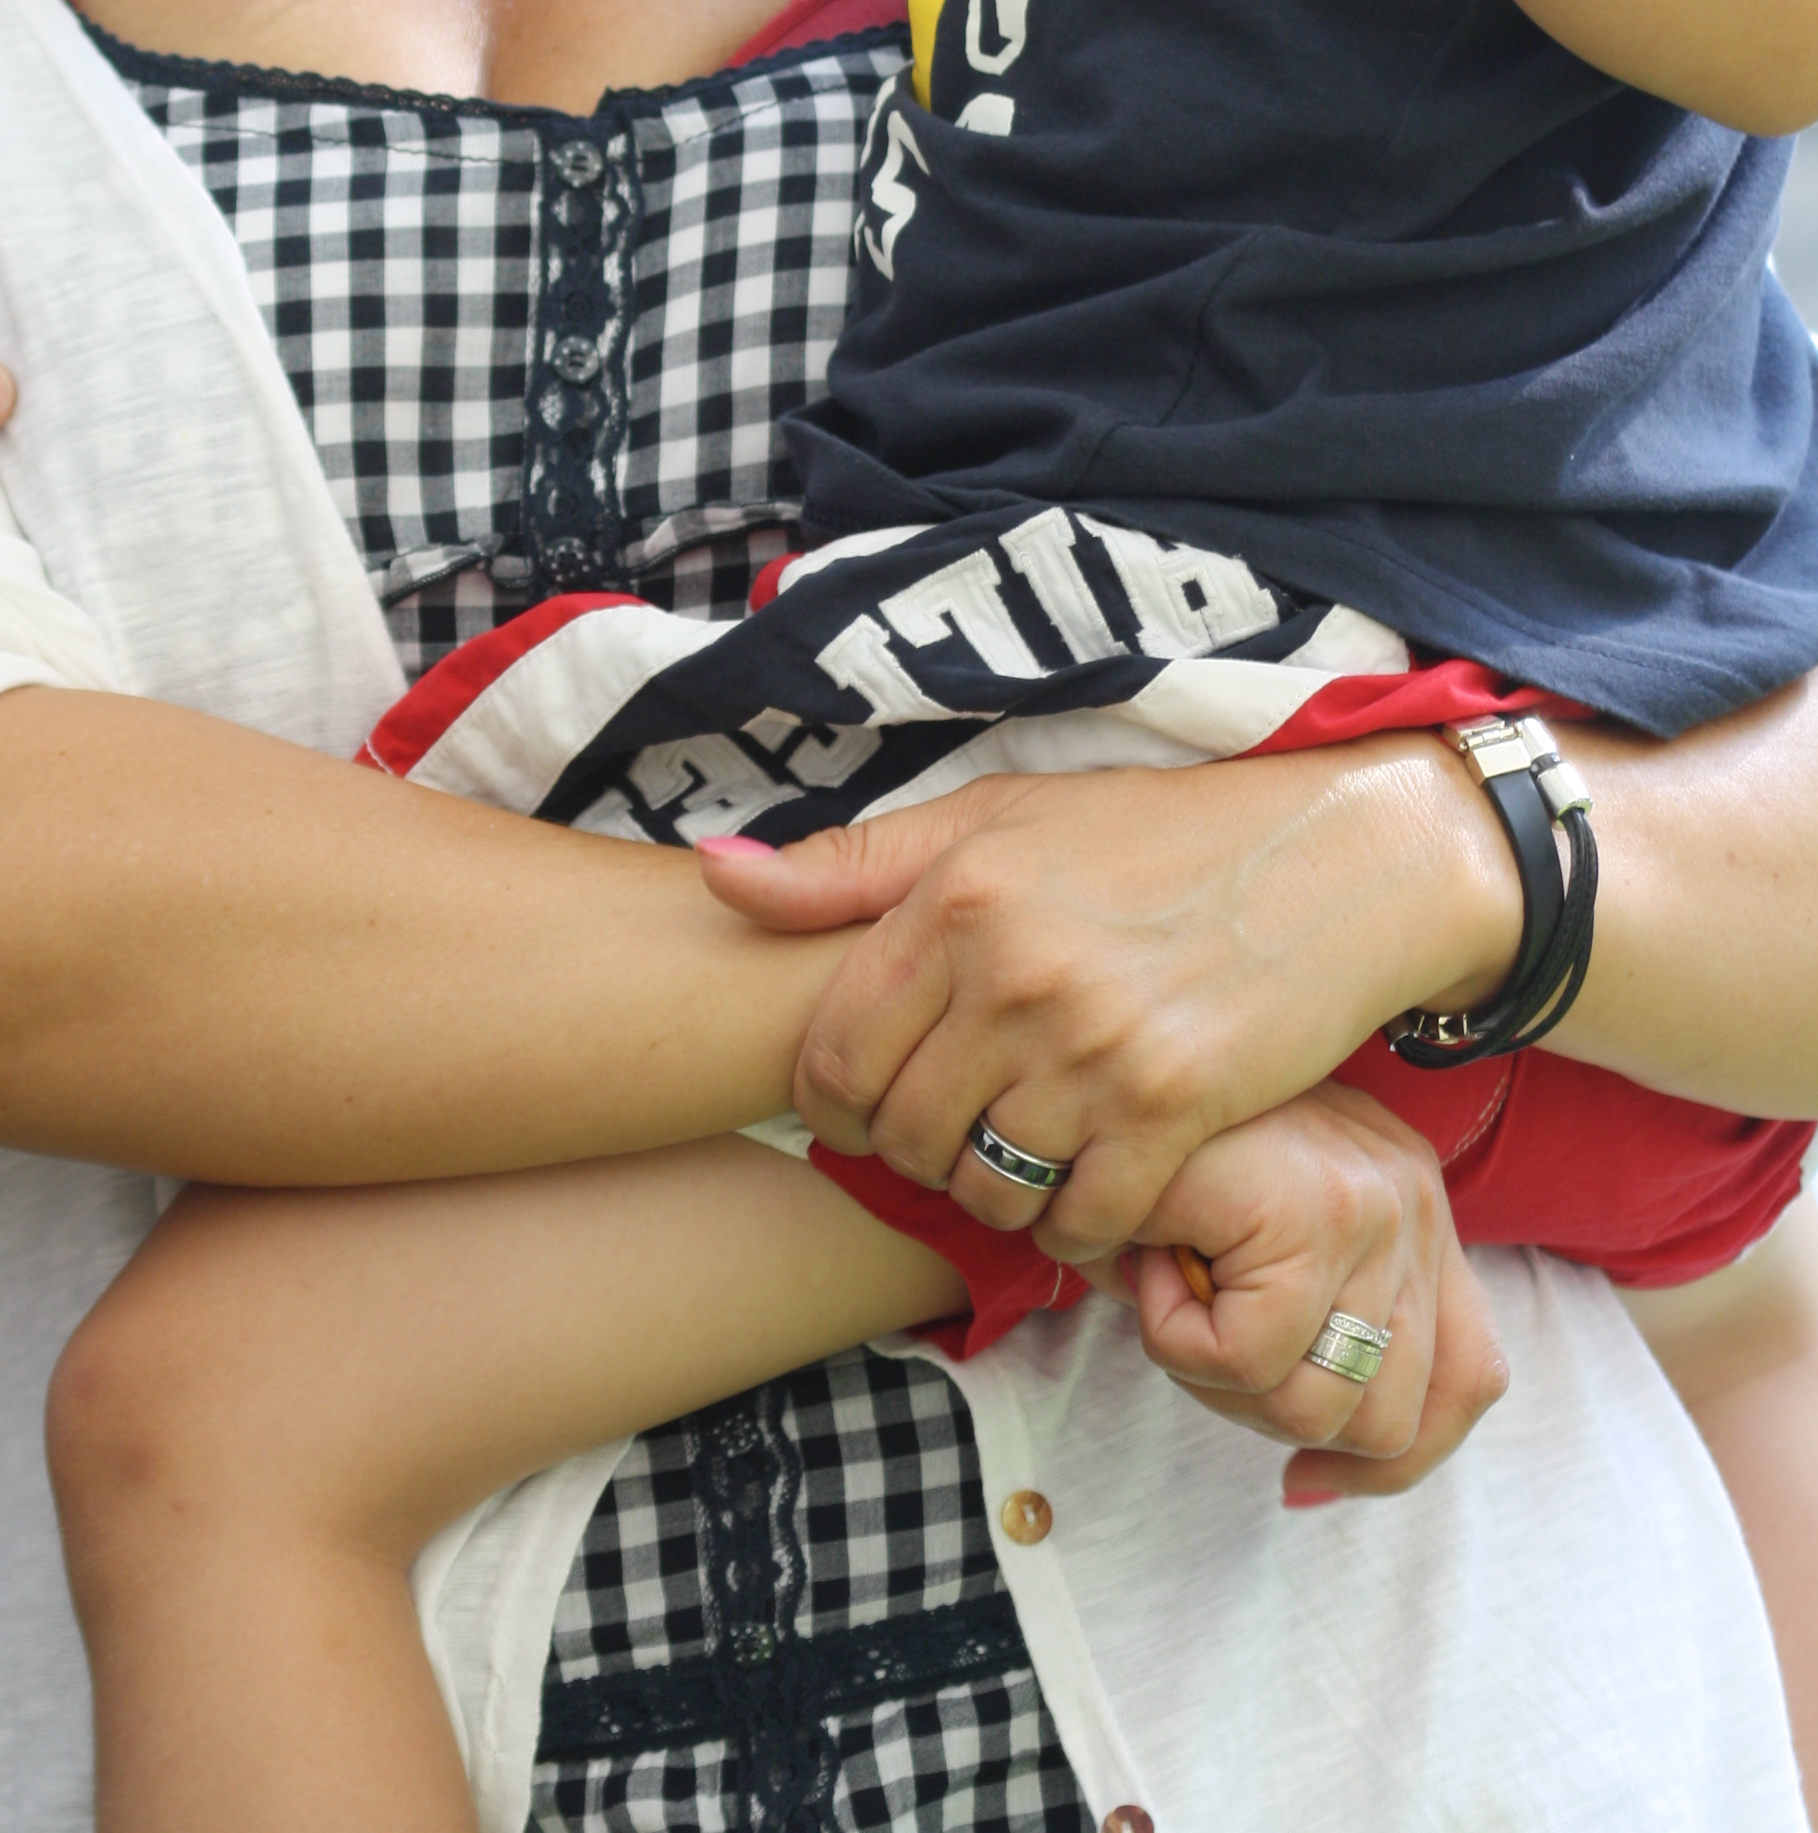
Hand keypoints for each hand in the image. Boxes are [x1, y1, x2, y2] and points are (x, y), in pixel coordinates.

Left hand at [696, 738, 1518, 1267]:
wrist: (1329, 859)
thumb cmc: (1149, 836)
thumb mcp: (992, 818)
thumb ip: (850, 867)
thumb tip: (714, 876)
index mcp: (956, 896)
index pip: (831, 1056)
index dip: (833, 1107)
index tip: (868, 1106)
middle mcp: (1014, 973)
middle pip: (903, 1135)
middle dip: (914, 1154)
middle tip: (955, 1135)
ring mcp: (1096, 1048)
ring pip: (985, 1189)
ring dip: (992, 1196)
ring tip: (1020, 1157)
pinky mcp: (1173, 1109)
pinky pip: (1080, 1223)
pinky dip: (1074, 1228)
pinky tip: (1090, 1185)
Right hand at [1107, 1082, 1507, 1499]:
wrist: (1100, 1057)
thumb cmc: (1158, 1151)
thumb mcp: (1258, 1236)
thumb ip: (1312, 1320)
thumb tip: (1319, 1460)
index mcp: (1414, 1205)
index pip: (1470, 1379)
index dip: (1389, 1460)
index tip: (1301, 1476)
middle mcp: (1414, 1201)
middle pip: (1389, 1422)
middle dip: (1270, 1417)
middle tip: (1195, 1337)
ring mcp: (1373, 1205)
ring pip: (1314, 1408)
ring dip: (1215, 1379)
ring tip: (1170, 1288)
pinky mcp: (1309, 1211)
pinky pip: (1245, 1359)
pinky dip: (1174, 1340)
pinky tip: (1149, 1263)